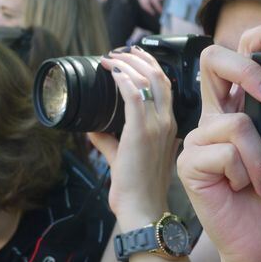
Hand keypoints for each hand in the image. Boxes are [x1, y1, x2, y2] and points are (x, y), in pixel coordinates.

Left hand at [91, 47, 178, 228]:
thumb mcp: (124, 157)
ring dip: (128, 65)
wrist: (143, 209)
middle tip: (120, 53)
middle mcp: (167, 123)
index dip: (151, 66)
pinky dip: (124, 80)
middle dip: (139, 59)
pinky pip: (135, 97)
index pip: (166, 86)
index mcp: (169, 127)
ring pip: (149, 81)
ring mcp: (156, 127)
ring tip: (111, 59)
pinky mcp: (141, 133)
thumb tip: (91, 128)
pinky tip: (113, 73)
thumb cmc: (138, 189)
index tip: (133, 57)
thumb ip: (109, 141)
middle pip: (160, 77)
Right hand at [177, 26, 260, 261]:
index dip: (257, 37)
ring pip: (235, 122)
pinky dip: (249, 172)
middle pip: (212, 59)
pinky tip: (247, 189)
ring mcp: (199, 138)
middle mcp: (216, 115)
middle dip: (247, 68)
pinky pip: (226, 152)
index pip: (238, 53)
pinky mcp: (190, 164)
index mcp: (241, 106)